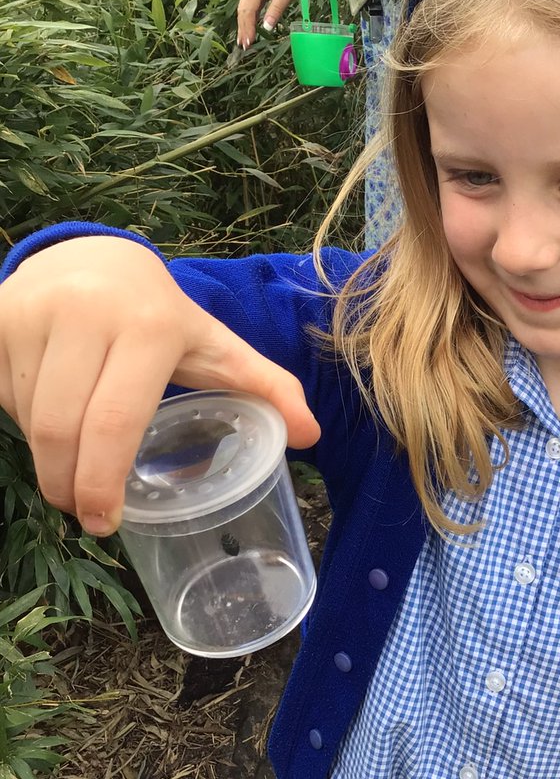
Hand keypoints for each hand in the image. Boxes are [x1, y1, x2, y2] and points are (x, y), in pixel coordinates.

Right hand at [0, 237, 319, 534]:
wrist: (93, 257)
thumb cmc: (160, 316)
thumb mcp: (215, 347)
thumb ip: (264, 387)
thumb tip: (311, 435)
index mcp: (147, 326)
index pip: (115, 422)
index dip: (104, 481)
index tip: (105, 522)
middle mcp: (84, 312)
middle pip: (61, 429)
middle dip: (67, 485)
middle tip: (82, 513)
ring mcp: (30, 311)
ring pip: (26, 416)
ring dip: (45, 454)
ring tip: (71, 461)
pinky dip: (16, 421)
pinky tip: (41, 423)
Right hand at [237, 0, 303, 46]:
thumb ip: (276, 11)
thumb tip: (267, 27)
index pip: (248, 10)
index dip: (247, 27)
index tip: (248, 42)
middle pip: (243, 10)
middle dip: (242, 28)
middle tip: (244, 46)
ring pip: (245, 9)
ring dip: (244, 25)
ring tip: (245, 41)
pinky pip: (251, 6)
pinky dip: (249, 19)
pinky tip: (250, 29)